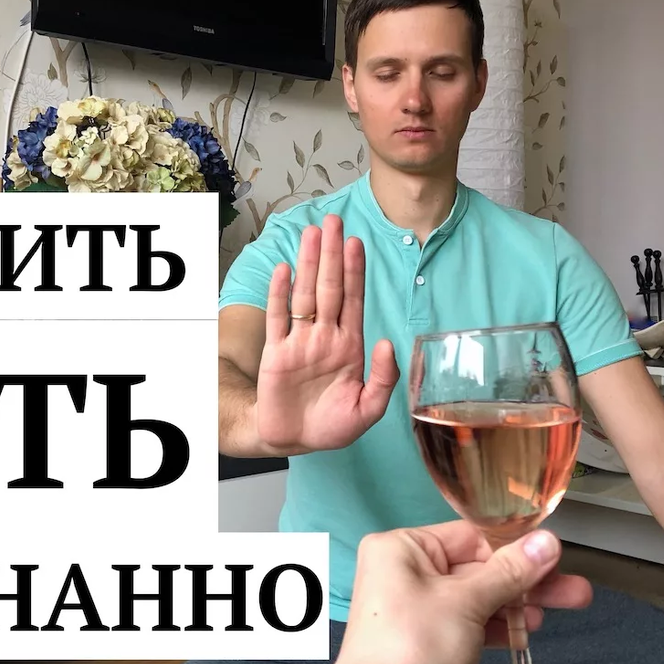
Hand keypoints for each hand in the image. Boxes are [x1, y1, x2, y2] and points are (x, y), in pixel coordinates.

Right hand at [255, 214, 397, 452]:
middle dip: (333, 255)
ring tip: (313, 234)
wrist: (295, 441)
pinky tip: (285, 271)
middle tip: (334, 222)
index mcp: (351, 346)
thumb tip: (387, 343)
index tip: (358, 243)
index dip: (355, 272)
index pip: (354, 300)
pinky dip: (280, 294)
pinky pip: (278, 318)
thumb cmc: (332, 426)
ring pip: (305, 295)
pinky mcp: (276, 352)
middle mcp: (326, 337)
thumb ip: (384, 379)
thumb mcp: (369, 410)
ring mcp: (300, 342)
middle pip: (330, 287)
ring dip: (308, 264)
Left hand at [330, 521, 591, 663]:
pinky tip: (522, 635)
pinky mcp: (423, 643)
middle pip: (476, 568)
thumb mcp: (467, 601)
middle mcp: (403, 572)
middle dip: (525, 581)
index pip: (470, 536)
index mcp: (402, 548)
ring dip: (513, 606)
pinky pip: (465, 625)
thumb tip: (548, 541)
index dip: (515, 547)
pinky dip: (493, 628)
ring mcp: (412, 610)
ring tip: (552, 615)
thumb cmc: (414, 647)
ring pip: (474, 599)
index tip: (556, 557)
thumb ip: (511, 571)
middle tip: (574, 591)